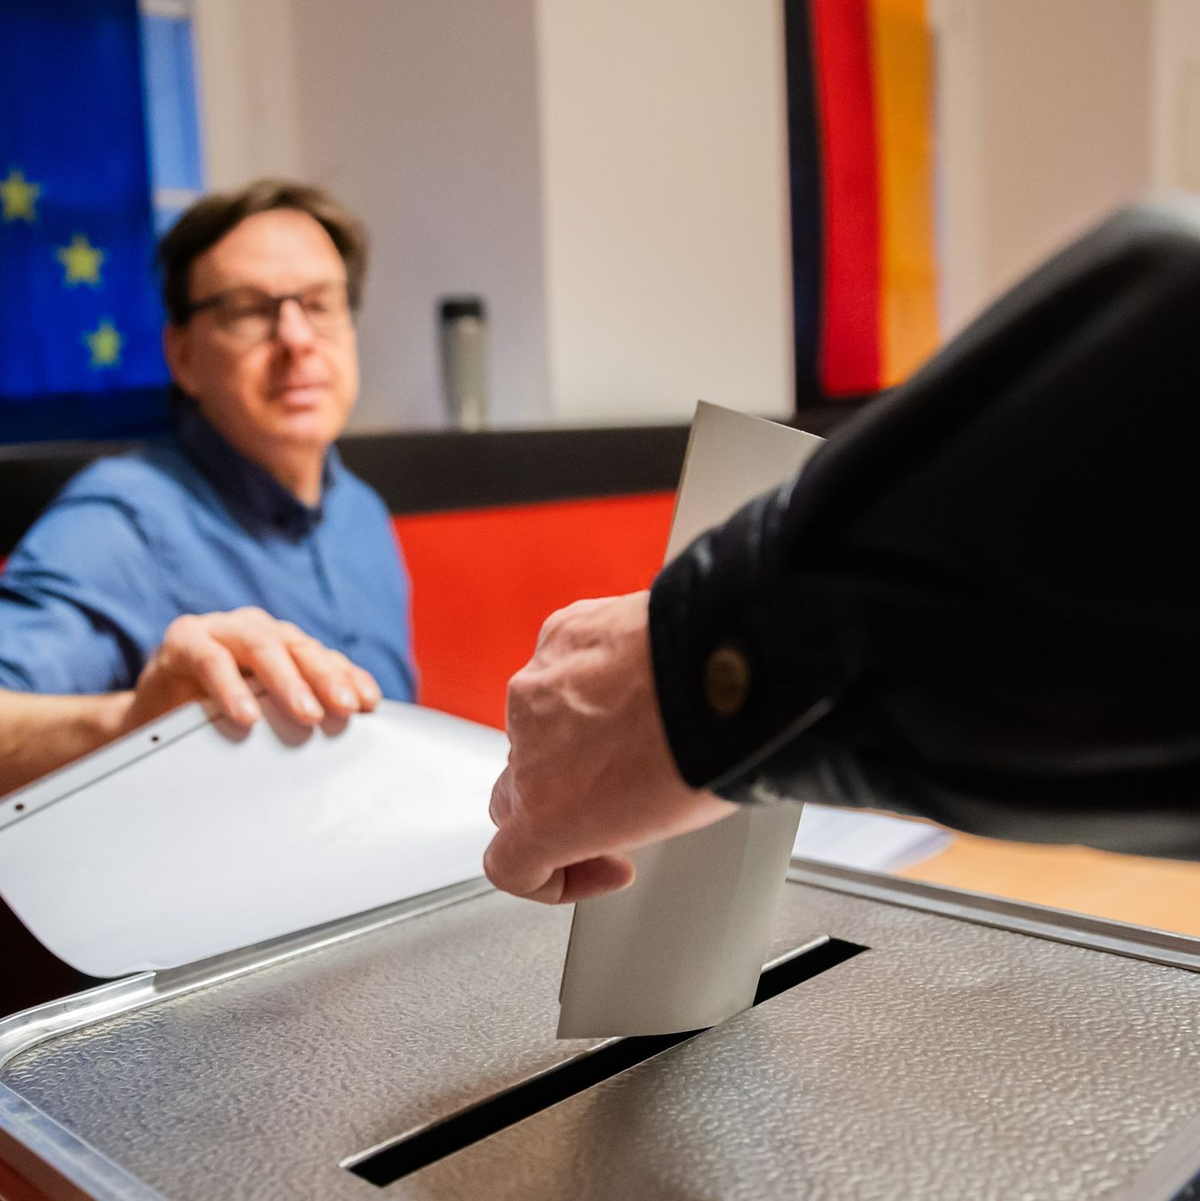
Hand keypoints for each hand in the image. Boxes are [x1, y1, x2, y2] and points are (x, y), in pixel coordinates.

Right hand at [120, 607, 381, 733]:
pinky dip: (231, 688)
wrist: (148, 722)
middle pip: (298, 646)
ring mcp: (218, 629)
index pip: (322, 656)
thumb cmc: (211, 716)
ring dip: (287, 681)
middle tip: (344, 710)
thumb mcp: (262, 712)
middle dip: (326, 678)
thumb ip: (296, 709)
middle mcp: (254, 629)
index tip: (370, 705)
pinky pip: (210, 660)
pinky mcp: (182, 641)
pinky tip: (246, 716)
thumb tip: (346, 728)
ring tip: (306, 713)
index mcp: (280, 642)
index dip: (348, 677)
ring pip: (261, 645)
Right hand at [485, 591, 736, 903]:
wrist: (733, 670)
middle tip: (618, 798)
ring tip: (642, 726)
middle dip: (559, 799)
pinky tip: (640, 677)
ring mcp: (538, 686)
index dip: (552, 877)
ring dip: (577, 731)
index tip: (600, 864)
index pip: (507, 864)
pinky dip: (593, 675)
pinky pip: (564, 664)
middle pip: (516, 790)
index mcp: (546, 814)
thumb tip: (617, 808)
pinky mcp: (562, 634)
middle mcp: (528, 751)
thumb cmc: (711, 751)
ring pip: (539, 721)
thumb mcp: (658, 824)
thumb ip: (606, 822)